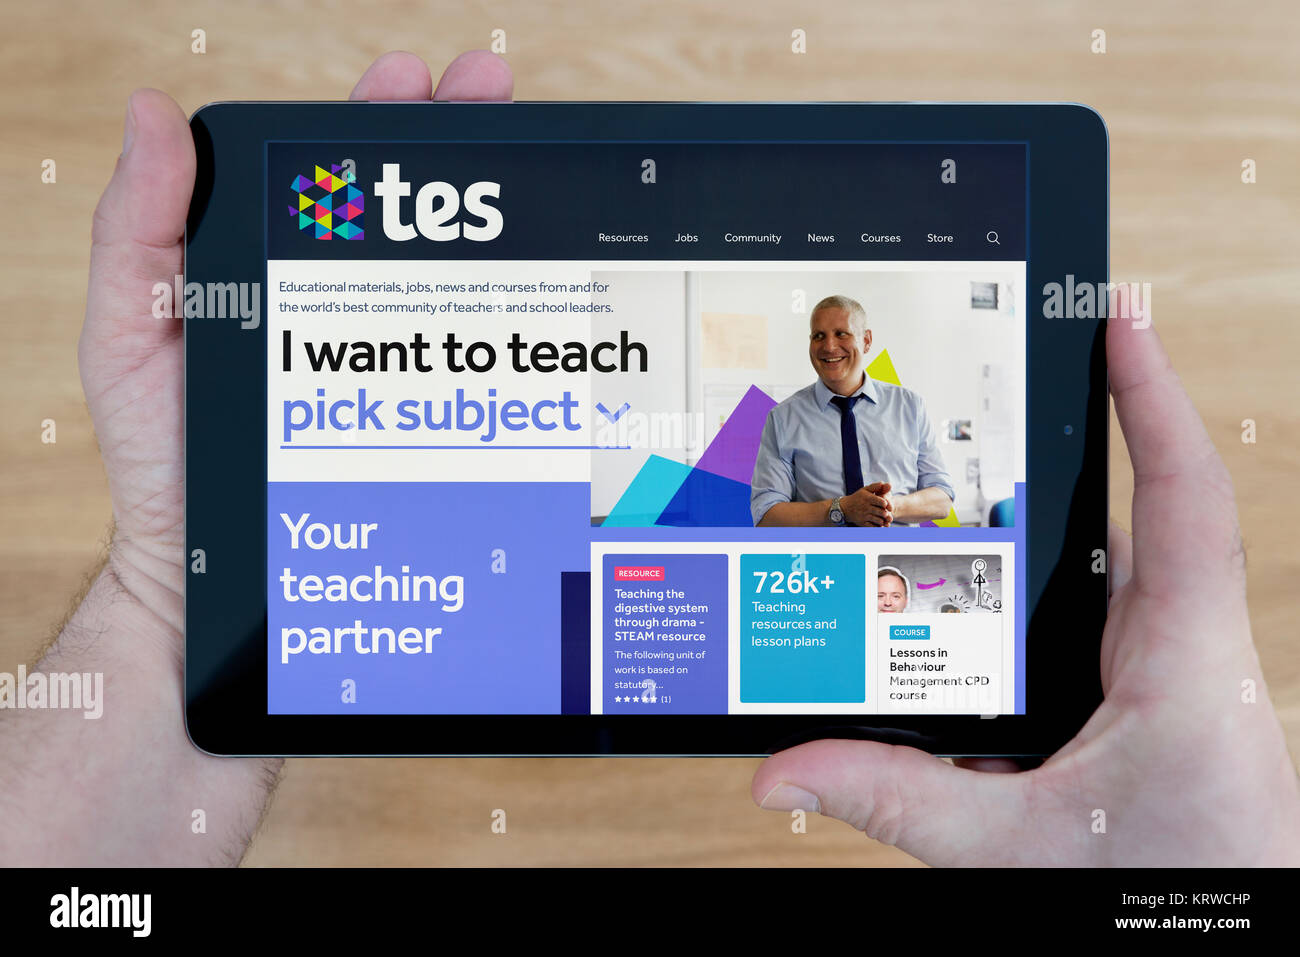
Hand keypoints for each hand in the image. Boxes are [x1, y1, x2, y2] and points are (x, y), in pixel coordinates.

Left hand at [1, 51, 511, 865]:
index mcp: (282, 286)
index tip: (422, 79)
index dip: (383, 125)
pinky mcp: (434, 438)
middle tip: (494, 92)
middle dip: (459, 149)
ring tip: (533, 175)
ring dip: (500, 227)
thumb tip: (152, 115)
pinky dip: (517, 338)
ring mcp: (399, 380)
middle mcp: (349, 325)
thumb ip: (138, 236)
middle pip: (416, 223)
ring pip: (458, 290)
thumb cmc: (167, 477)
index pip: (341, 189)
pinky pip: (480, 378)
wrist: (219, 595)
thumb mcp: (131, 343)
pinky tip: (546, 304)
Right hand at [752, 310, 1299, 865]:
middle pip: (1141, 512)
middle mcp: (1186, 655)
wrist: (1221, 939)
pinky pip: (1103, 618)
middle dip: (1090, 437)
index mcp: (1184, 666)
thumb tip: (786, 772)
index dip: (1152, 398)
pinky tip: (995, 595)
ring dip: (1063, 521)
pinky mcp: (1151, 699)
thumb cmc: (1168, 891)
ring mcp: (1172, 674)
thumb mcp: (1018, 850)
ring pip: (1119, 567)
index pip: (1183, 498)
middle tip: (1042, 361)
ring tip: (996, 475)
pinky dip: (1048, 590)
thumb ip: (895, 800)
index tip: (1121, 320)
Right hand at [843, 482, 892, 525]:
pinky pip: (873, 527)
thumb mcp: (865, 490)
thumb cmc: (857, 498)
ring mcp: (864, 516)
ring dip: (883, 520)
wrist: (844, 508)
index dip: (886, 504)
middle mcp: (866, 507)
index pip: (882, 502)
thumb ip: (876, 486)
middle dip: (886, 513)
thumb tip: (886, 483)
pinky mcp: (862, 523)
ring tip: (882, 518)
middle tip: (886, 513)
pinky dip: (878, 527)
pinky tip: (878, 524)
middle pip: (882, 512)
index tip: (885, 505)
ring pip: (879, 520)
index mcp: (868, 498)